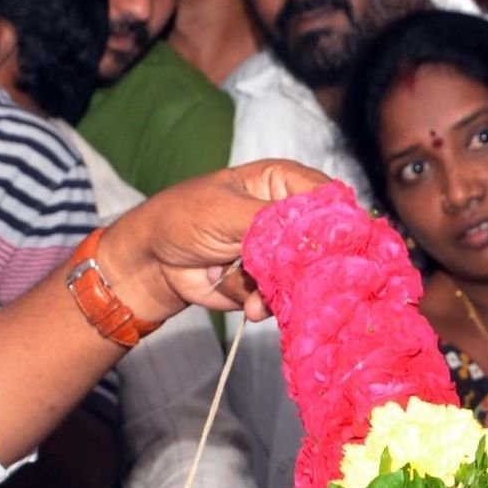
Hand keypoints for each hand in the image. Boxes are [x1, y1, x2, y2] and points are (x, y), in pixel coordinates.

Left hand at [107, 159, 339, 321]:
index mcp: (281, 182)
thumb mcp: (226, 211)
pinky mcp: (267, 282)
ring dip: (279, 289)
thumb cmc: (181, 219)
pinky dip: (263, 303)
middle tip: (294, 279)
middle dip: (307, 265)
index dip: (336, 223)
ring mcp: (278, 251)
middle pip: (321, 242)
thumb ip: (271, 220)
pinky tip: (248, 305)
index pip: (327, 199)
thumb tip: (314, 232)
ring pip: (302, 275)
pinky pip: (281, 296)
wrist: (151, 264)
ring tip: (255, 295)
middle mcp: (286, 215)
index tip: (334, 248)